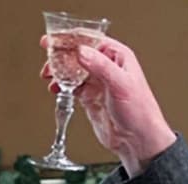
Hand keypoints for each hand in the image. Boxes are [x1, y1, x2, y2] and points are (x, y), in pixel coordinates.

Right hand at [40, 36, 176, 175]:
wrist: (137, 140)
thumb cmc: (140, 111)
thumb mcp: (120, 84)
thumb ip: (101, 66)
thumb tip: (81, 52)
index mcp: (118, 57)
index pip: (91, 40)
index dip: (71, 39)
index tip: (55, 40)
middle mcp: (107, 67)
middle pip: (79, 54)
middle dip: (61, 56)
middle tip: (48, 59)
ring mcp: (98, 83)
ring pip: (73, 70)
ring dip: (59, 72)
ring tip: (48, 75)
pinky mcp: (91, 97)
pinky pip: (72, 87)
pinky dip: (62, 86)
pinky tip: (56, 88)